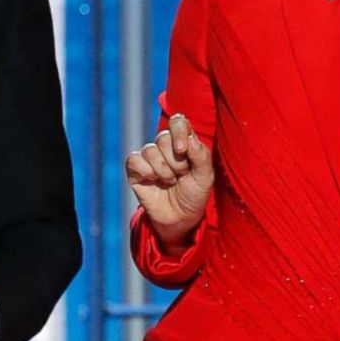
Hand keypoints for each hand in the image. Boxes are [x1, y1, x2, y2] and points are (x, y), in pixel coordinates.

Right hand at [125, 113, 213, 252]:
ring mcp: (149, 157)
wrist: (180, 219)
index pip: (178, 121)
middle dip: (175, 161)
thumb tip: (189, 138)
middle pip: (163, 137)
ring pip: (150, 150)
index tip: (183, 150)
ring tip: (170, 182)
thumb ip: (201, 155)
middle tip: (181, 175)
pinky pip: (134, 159)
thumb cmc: (194, 195)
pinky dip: (145, 171)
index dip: (178, 131)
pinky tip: (153, 181)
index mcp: (184, 142)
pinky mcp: (135, 169)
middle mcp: (165, 146)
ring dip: (163, 171)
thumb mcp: (205, 177)